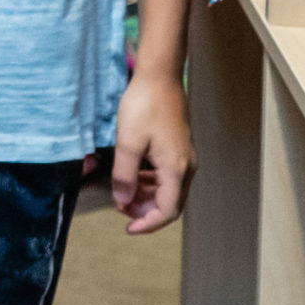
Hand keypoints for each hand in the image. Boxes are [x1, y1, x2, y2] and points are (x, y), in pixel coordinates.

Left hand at [111, 70, 192, 232]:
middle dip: (145, 211)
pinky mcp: (176, 148)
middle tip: (119, 209)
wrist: (159, 77)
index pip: (167, 210)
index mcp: (176, 169)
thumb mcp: (128, 142)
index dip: (148, 224)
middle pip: (169, 203)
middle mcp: (185, 167)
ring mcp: (183, 157)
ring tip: (121, 194)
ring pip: (167, 189)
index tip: (127, 227)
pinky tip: (131, 176)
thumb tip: (123, 201)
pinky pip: (165, 175)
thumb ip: (125, 175)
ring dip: (146, 196)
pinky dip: (149, 181)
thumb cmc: (143, 107)